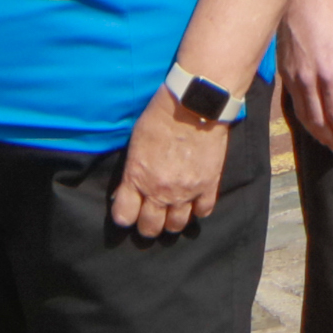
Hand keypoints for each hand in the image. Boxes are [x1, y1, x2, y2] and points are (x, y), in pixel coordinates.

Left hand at [112, 100, 230, 236]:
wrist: (194, 105)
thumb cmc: (160, 117)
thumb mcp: (135, 144)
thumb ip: (132, 172)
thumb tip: (127, 190)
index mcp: (138, 178)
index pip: (124, 216)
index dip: (124, 217)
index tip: (127, 213)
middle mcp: (160, 191)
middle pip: (150, 227)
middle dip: (147, 226)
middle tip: (149, 220)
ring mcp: (186, 191)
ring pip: (177, 225)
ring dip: (172, 223)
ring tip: (172, 215)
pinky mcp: (208, 185)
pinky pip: (203, 211)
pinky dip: (197, 210)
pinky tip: (194, 203)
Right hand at [279, 0, 332, 151]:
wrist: (302, 4)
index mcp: (329, 75)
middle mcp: (308, 81)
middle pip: (316, 120)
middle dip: (328, 137)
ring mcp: (293, 78)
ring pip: (302, 114)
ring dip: (314, 132)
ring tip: (324, 141)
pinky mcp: (283, 74)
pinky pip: (293, 102)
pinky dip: (302, 117)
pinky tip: (310, 120)